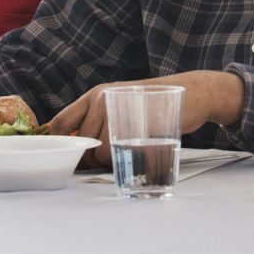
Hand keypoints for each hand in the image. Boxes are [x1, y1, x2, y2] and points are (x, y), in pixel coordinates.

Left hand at [47, 71, 245, 167]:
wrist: (192, 92)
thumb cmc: (155, 103)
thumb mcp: (122, 101)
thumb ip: (98, 118)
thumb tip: (77, 147)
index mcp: (95, 95)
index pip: (60, 123)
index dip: (61, 144)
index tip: (73, 155)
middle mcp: (102, 100)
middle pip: (82, 144)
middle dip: (93, 159)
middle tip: (114, 155)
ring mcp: (119, 111)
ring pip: (100, 153)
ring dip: (112, 160)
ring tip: (130, 148)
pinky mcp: (136, 124)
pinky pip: (119, 153)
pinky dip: (126, 159)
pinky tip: (140, 149)